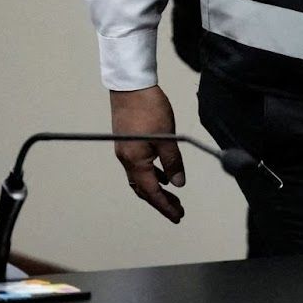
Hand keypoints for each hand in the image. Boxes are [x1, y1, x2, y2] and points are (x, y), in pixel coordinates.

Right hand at [110, 86, 185, 223]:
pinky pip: (137, 166)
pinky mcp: (126, 142)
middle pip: (142, 188)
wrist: (130, 86)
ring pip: (139, 178)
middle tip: (178, 211)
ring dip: (155, 189)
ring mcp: (124, 150)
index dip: (165, 205)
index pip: (151, 191)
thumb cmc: (149, 109)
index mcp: (135, 160)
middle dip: (160, 201)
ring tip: (172, 195)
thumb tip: (178, 183)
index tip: (177, 216)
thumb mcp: (167, 137)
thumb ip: (172, 162)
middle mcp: (126, 159)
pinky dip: (150, 175)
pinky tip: (161, 174)